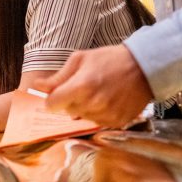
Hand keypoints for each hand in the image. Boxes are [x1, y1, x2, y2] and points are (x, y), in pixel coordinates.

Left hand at [33, 45, 151, 127]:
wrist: (144, 67)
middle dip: (69, 101)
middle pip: (67, 111)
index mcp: (81, 87)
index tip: (57, 94)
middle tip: (83, 87)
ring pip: (81, 118)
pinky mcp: (117, 122)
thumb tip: (37, 86)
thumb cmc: (110, 59)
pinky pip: (97, 122)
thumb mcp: (80, 60)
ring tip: (98, 92)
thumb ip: (58, 77)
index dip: (52, 99)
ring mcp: (106, 115)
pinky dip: (98, 113)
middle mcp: (93, 104)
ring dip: (84, 108)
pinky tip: (108, 100)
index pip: (52, 105)